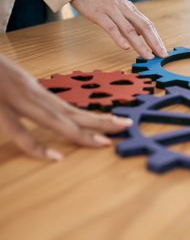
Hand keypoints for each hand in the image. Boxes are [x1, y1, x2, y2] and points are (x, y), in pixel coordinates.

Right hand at [0, 54, 132, 160]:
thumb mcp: (12, 83)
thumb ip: (27, 97)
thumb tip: (44, 110)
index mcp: (35, 91)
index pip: (71, 108)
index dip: (95, 116)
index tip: (117, 121)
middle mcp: (32, 95)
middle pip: (72, 113)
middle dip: (100, 122)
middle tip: (126, 127)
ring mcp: (16, 101)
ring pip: (55, 121)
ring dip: (81, 133)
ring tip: (105, 142)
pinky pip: (19, 132)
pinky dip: (36, 146)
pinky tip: (55, 158)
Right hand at [70, 0, 167, 58]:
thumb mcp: (119, 7)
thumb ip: (130, 20)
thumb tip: (140, 34)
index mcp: (130, 9)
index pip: (148, 25)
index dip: (157, 38)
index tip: (163, 51)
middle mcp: (125, 9)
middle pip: (144, 27)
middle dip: (154, 42)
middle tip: (161, 55)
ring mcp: (112, 12)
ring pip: (130, 30)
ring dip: (140, 44)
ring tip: (147, 56)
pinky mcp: (99, 14)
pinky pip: (111, 28)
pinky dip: (119, 38)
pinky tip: (125, 47)